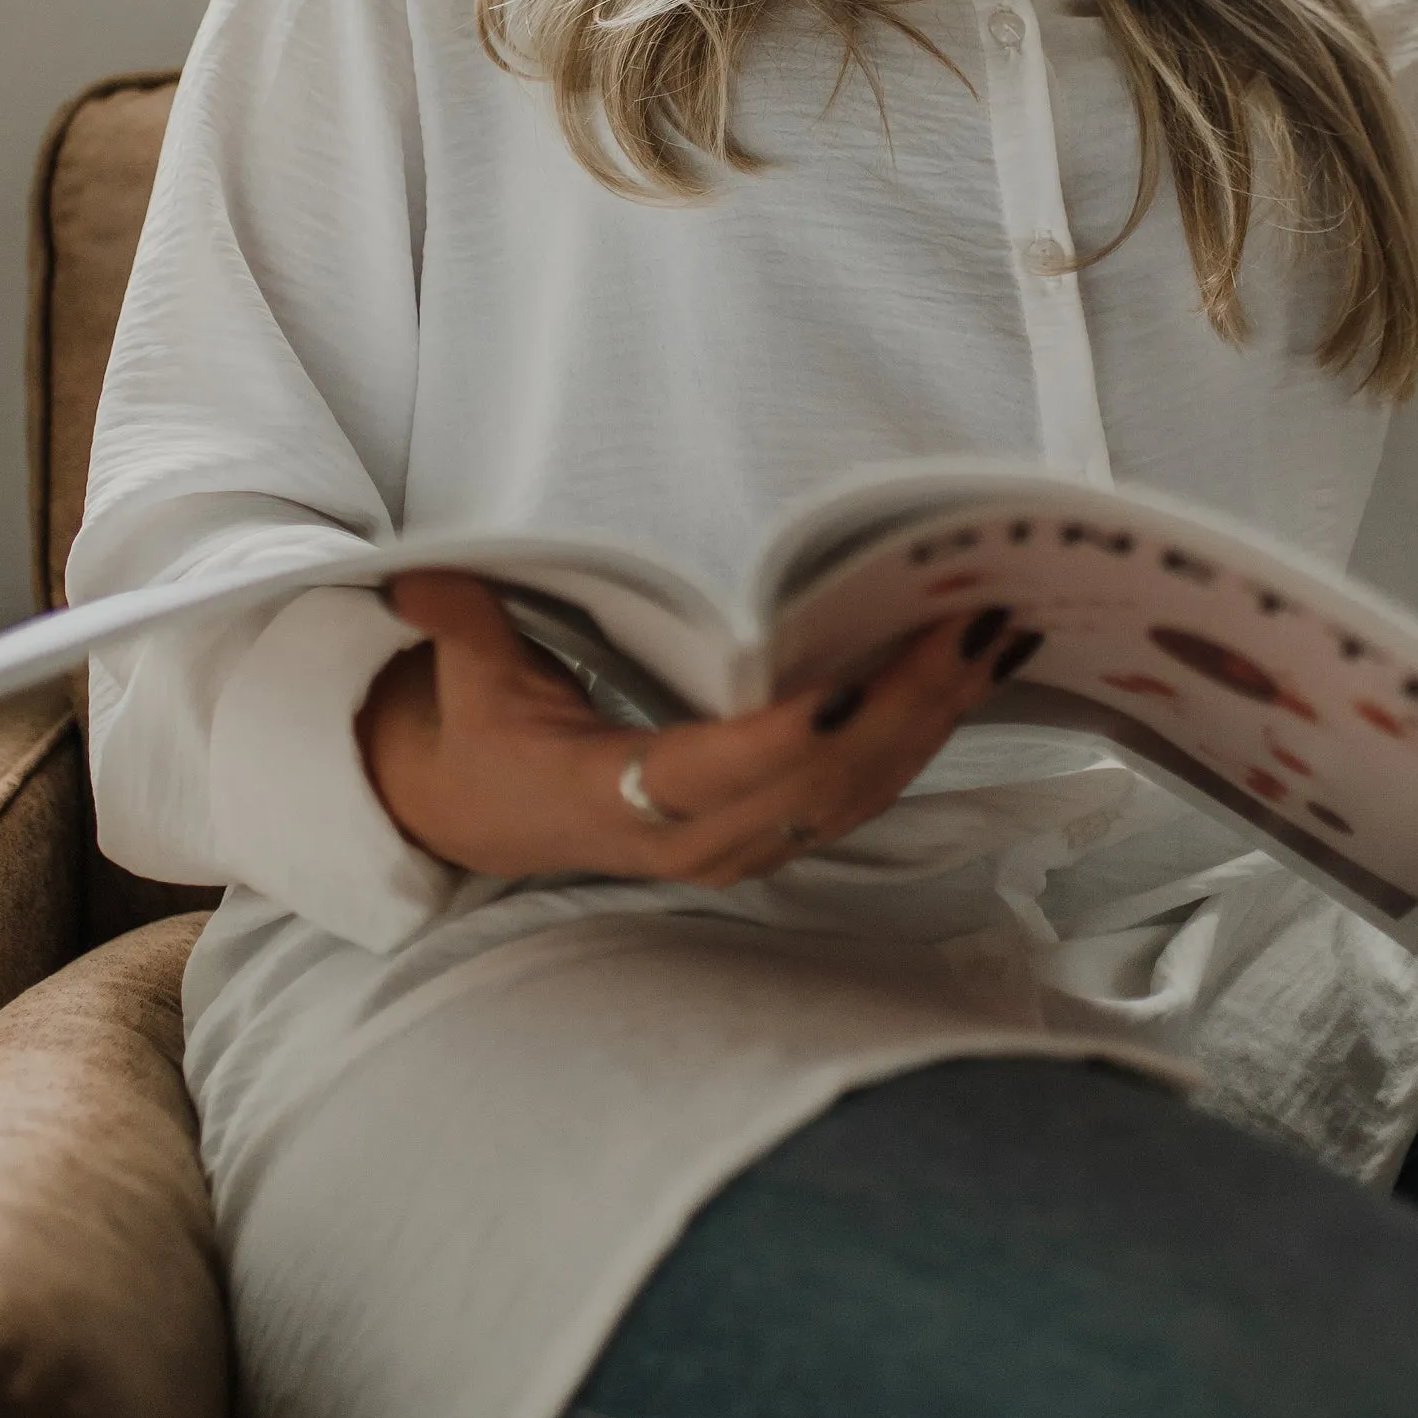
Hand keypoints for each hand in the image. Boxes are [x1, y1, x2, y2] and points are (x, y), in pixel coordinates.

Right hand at [356, 571, 1028, 889]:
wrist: (483, 824)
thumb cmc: (484, 744)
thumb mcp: (461, 684)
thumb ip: (461, 624)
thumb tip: (420, 572)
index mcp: (609, 801)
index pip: (706, 776)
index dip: (778, 745)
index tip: (845, 693)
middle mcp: (690, 838)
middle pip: (816, 788)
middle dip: (904, 711)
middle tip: (972, 625)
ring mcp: (741, 844)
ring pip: (856, 795)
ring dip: (935, 719)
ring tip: (998, 636)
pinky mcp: (773, 833)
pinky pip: (863, 794)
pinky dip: (925, 736)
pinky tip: (976, 675)